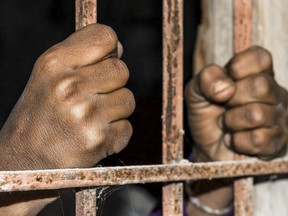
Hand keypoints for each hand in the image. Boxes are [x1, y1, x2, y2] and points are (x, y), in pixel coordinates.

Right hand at [0, 24, 134, 169]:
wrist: (25, 161)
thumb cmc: (40, 115)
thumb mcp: (48, 75)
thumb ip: (82, 55)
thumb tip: (119, 47)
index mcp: (55, 64)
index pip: (105, 37)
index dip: (110, 48)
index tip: (103, 61)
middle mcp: (69, 87)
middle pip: (121, 70)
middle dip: (112, 84)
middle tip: (91, 97)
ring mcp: (86, 114)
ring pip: (128, 99)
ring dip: (115, 110)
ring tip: (89, 118)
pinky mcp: (99, 140)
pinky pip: (127, 127)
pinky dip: (115, 133)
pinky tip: (92, 136)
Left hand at [185, 46, 287, 160]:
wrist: (206, 147)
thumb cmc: (206, 115)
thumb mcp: (196, 91)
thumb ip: (206, 78)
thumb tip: (226, 87)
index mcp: (257, 74)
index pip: (260, 57)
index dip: (237, 69)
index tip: (224, 83)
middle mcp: (274, 93)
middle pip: (260, 85)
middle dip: (231, 100)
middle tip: (225, 107)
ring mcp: (280, 118)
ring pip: (256, 114)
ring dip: (231, 122)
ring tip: (228, 125)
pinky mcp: (278, 143)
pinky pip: (257, 139)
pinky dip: (237, 142)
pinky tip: (235, 140)